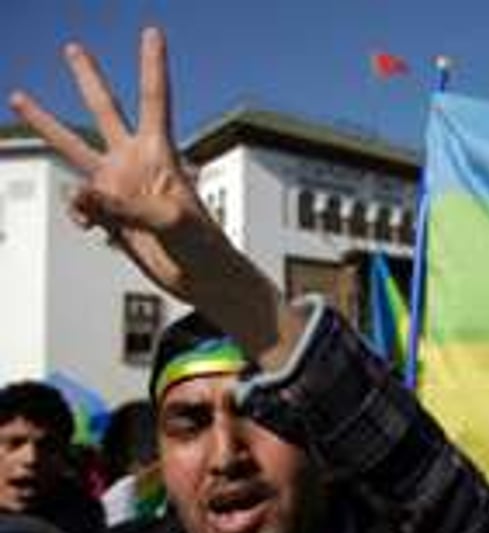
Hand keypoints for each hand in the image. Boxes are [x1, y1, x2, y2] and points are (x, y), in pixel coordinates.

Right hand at [9, 28, 300, 367]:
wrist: (200, 277)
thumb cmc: (201, 245)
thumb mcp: (168, 221)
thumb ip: (121, 207)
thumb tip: (79, 197)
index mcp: (159, 153)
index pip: (154, 98)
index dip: (153, 64)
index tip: (153, 32)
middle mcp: (134, 162)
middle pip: (106, 109)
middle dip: (88, 78)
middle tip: (72, 47)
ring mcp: (118, 186)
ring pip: (74, 147)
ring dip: (46, 124)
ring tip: (19, 96)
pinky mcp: (107, 212)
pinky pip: (78, 204)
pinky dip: (78, 214)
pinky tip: (92, 229)